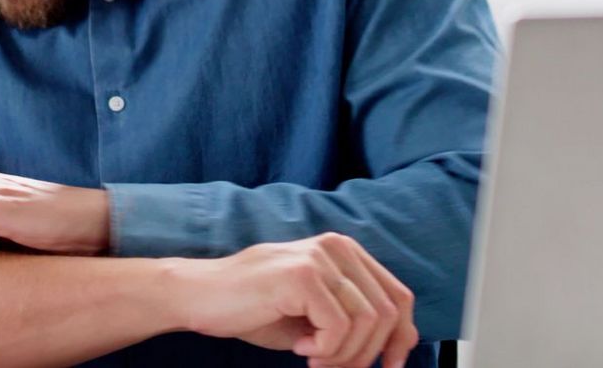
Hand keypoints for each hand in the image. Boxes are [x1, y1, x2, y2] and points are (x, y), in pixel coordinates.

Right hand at [173, 232, 417, 367]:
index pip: (398, 296)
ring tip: (311, 356)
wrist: (200, 297)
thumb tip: (396, 347)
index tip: (390, 367)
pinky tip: (298, 346)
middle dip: (366, 353)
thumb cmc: (253, 308)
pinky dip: (324, 349)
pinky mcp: (301, 275)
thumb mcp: (314, 312)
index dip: (402, 337)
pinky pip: (338, 327)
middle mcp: (336, 247)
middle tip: (331, 367)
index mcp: (343, 251)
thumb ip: (352, 317)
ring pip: (366, 322)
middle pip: (388, 312)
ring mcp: (319, 257)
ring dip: (343, 354)